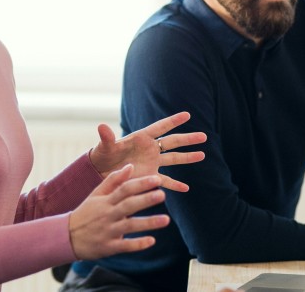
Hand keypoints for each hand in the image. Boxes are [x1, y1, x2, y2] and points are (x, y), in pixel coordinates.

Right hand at [68, 165, 169, 259]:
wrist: (67, 237)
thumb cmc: (86, 213)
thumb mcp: (96, 194)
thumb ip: (114, 180)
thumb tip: (130, 166)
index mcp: (105, 201)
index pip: (124, 189)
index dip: (140, 184)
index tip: (157, 179)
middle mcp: (108, 215)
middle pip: (128, 205)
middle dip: (145, 200)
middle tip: (162, 195)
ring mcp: (108, 231)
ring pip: (130, 226)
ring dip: (148, 223)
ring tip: (166, 220)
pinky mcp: (109, 247)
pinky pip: (125, 246)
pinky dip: (138, 244)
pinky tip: (152, 241)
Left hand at [88, 111, 205, 191]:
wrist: (101, 172)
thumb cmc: (103, 155)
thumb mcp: (105, 147)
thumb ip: (107, 138)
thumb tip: (101, 126)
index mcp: (141, 138)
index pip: (160, 127)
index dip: (173, 121)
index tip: (187, 115)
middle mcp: (150, 149)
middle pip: (172, 142)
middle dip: (187, 139)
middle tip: (203, 136)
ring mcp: (152, 162)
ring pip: (173, 159)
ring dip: (187, 158)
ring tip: (202, 155)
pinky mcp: (150, 176)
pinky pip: (166, 180)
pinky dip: (175, 185)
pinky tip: (186, 188)